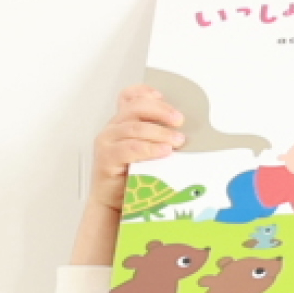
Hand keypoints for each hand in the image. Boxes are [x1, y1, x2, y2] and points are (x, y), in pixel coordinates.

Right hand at [90, 85, 185, 215]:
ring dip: (160, 133)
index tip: (162, 95)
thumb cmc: (133, 174)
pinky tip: (164, 151)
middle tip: (180, 120)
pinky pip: (130, 148)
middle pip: (136, 108)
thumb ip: (159, 136)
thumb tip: (187, 131)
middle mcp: (113, 127)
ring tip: (178, 141)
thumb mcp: (148, 150)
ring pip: (135, 128)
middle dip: (161, 111)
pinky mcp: (106, 158)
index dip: (144, 91)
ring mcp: (107, 141)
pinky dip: (149, 149)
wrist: (115, 201)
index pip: (129, 96)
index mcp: (123, 121)